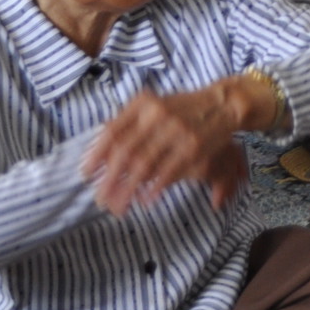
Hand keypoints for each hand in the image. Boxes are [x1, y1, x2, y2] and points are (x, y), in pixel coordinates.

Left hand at [83, 88, 247, 215]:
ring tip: (118, 206)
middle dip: (109, 180)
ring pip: (143, 166)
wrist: (224, 103)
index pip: (112, 131)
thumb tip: (99, 145)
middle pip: (124, 153)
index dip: (96, 155)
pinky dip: (153, 189)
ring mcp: (176, 131)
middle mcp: (157, 115)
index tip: (85, 175)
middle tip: (100, 199)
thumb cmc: (184, 108)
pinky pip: (167, 173)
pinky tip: (145, 201)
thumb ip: (129, 121)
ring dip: (127, 190)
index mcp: (144, 104)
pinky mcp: (192, 147)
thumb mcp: (155, 104)